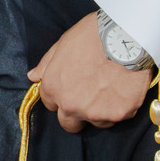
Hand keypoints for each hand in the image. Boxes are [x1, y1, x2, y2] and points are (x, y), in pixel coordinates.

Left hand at [27, 12, 153, 132]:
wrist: (125, 37)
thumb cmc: (92, 36)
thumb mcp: (63, 44)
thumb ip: (47, 64)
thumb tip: (34, 76)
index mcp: (54, 88)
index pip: (50, 104)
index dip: (60, 95)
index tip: (71, 88)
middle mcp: (71, 105)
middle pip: (69, 124)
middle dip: (75, 114)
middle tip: (89, 97)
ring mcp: (95, 113)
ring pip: (95, 122)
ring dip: (99, 111)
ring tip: (109, 89)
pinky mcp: (119, 114)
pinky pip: (117, 117)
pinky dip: (119, 108)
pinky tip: (122, 89)